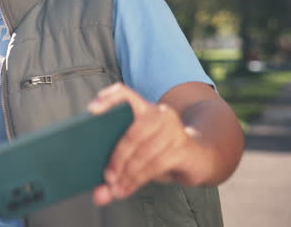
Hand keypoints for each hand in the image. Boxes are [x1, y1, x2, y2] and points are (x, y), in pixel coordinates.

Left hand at [87, 83, 206, 205]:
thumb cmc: (160, 153)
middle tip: (106, 177)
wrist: (199, 158)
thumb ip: (116, 171)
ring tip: (115, 188)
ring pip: (144, 151)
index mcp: (142, 108)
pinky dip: (139, 179)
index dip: (108, 99)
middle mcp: (159, 114)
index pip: (124, 94)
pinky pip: (156, 164)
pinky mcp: (183, 147)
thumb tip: (99, 195)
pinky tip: (128, 188)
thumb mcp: (137, 156)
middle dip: (117, 157)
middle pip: (132, 132)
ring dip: (127, 173)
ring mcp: (174, 129)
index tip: (91, 111)